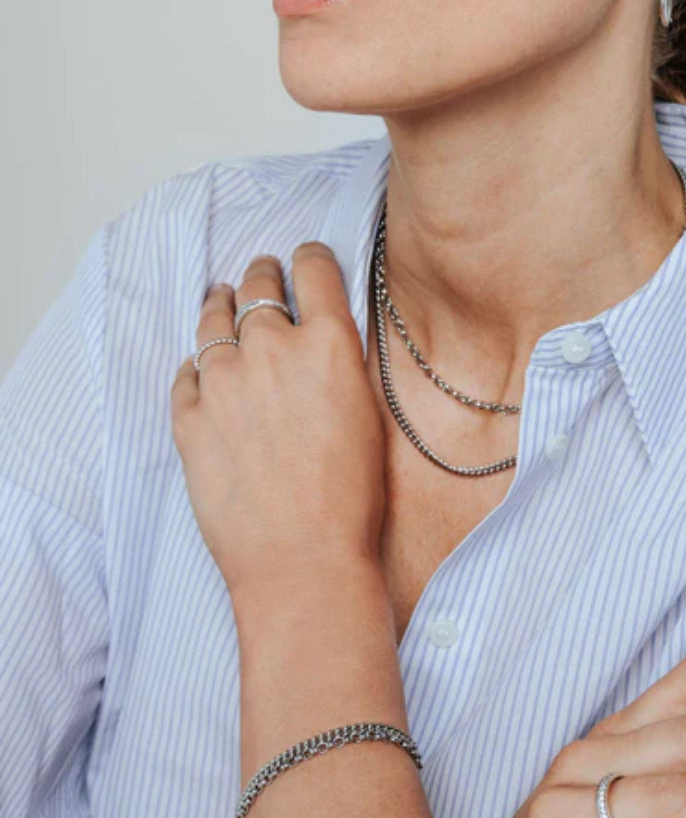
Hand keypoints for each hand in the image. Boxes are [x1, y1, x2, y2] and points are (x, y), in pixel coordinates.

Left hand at [170, 245, 386, 603]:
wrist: (302, 559)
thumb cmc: (351, 500)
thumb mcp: (369, 415)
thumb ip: (343, 365)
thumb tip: (324, 342)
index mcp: (328, 344)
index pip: (314, 270)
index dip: (310, 258)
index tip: (306, 259)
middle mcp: (270, 350)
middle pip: (259, 286)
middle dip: (264, 277)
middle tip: (263, 276)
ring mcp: (222, 381)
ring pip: (213, 321)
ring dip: (221, 306)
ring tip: (221, 300)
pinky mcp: (188, 417)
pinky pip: (186, 372)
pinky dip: (196, 365)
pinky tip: (202, 367)